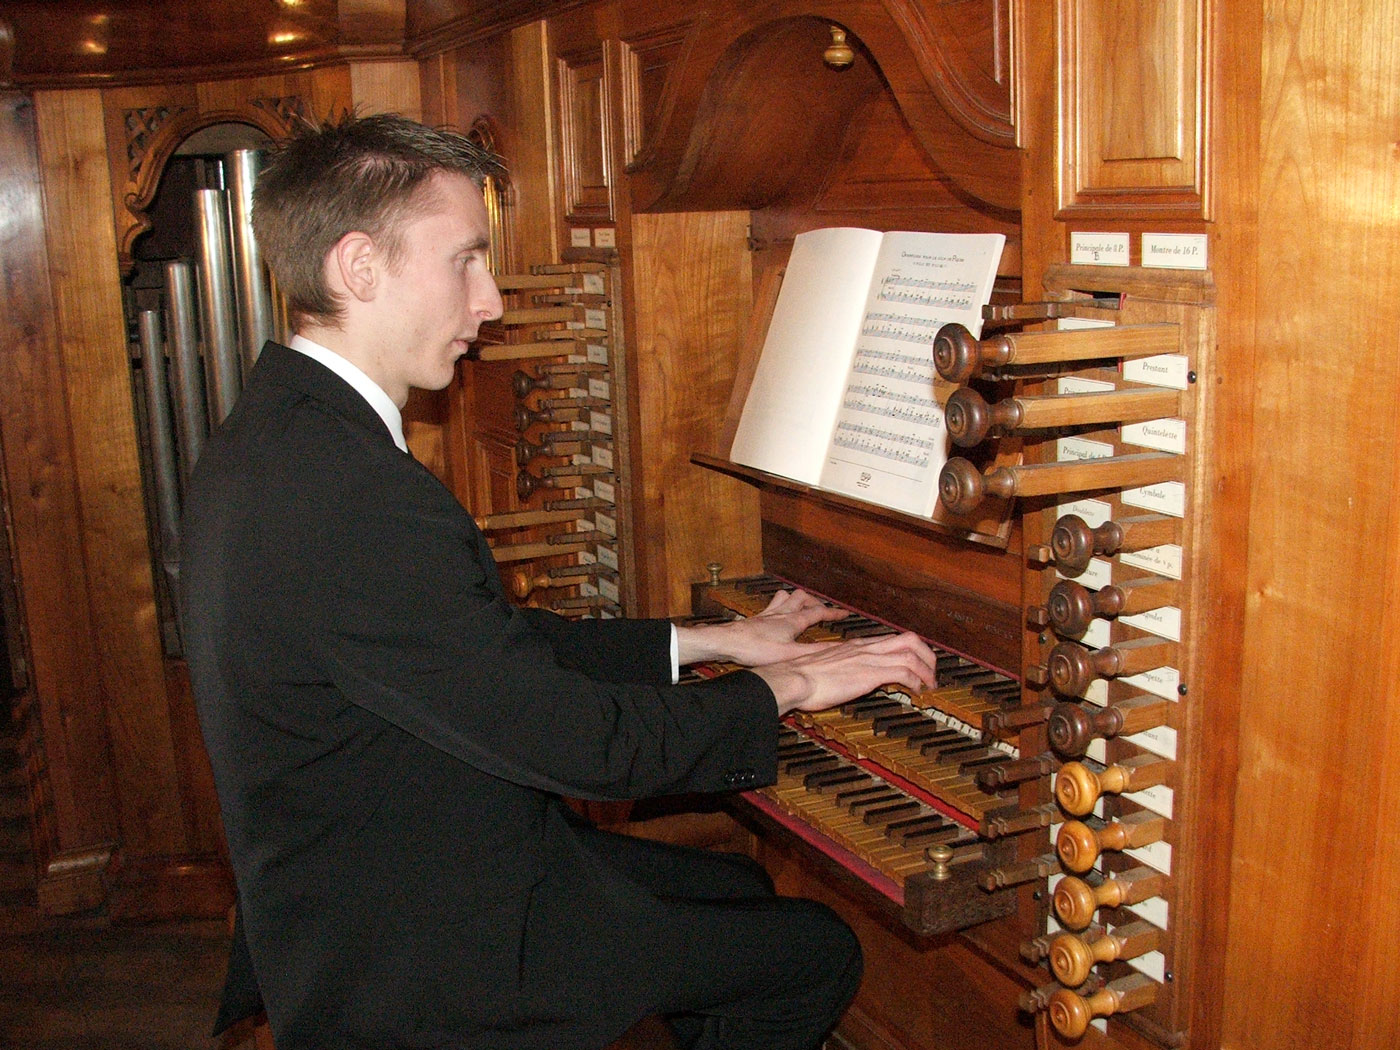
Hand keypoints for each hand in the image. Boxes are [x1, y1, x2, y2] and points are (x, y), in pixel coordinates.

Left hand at [674, 589, 846, 666]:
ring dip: (795, 599)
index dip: (834, 612)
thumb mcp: (790, 653)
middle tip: (822, 609)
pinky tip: (776, 616)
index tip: (845, 613)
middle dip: (814, 602)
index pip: (819, 612)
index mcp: (793, 620)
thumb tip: (837, 649)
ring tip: (801, 606)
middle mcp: (781, 613)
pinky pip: (771, 606)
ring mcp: (767, 614)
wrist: (727, 643)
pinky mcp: (755, 619)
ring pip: (785, 597)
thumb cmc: (755, 648)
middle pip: (802, 598)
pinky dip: (779, 607)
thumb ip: (813, 651)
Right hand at [749, 631, 939, 716]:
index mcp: (856, 646)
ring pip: (912, 654)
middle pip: (910, 639)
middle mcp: (865, 648)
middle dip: (928, 655)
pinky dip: (916, 681)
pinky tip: (917, 691)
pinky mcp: (869, 673)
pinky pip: (903, 672)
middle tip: (932, 673)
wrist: (792, 679)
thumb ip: (842, 669)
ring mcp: (868, 659)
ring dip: (927, 671)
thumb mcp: (827, 668)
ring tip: (930, 685)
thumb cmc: (802, 677)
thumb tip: (848, 679)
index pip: (892, 640)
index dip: (912, 650)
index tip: (918, 665)